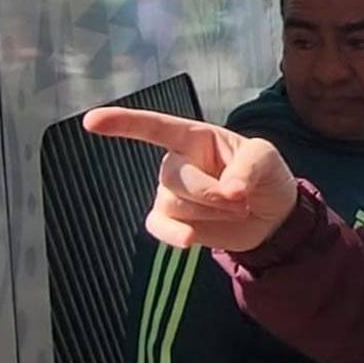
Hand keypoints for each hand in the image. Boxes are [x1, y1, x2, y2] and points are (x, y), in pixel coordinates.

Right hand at [83, 108, 298, 251]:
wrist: (272, 216)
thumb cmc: (265, 176)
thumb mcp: (266, 160)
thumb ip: (248, 168)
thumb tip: (229, 191)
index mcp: (195, 137)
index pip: (155, 127)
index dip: (124, 123)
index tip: (91, 121)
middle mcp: (177, 161)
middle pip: (176, 178)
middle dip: (212, 193)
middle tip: (242, 199)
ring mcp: (170, 192)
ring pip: (174, 203)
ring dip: (211, 212)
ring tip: (237, 209)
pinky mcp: (171, 220)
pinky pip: (159, 226)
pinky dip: (174, 235)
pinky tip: (190, 241)